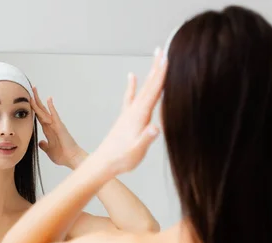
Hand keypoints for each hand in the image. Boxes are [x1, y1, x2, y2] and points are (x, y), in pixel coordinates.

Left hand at [31, 87, 85, 168]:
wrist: (72, 159)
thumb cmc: (63, 156)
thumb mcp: (49, 150)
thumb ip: (44, 146)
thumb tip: (40, 142)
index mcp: (48, 130)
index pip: (38, 116)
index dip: (33, 109)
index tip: (28, 101)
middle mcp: (51, 125)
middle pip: (41, 110)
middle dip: (35, 100)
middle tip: (30, 89)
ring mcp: (56, 125)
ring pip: (45, 110)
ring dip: (39, 100)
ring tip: (34, 90)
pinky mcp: (60, 126)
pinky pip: (54, 115)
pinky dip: (51, 107)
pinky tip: (49, 99)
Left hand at [92, 48, 166, 174]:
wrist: (103, 163)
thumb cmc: (121, 159)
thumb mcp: (136, 151)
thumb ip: (146, 139)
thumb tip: (155, 128)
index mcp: (139, 116)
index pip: (153, 92)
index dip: (162, 75)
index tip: (168, 58)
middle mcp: (134, 111)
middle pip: (149, 85)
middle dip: (157, 67)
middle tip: (163, 49)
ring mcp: (129, 113)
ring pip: (143, 88)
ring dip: (150, 73)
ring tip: (156, 59)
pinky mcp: (126, 117)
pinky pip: (131, 96)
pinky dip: (133, 85)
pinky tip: (132, 76)